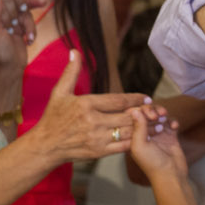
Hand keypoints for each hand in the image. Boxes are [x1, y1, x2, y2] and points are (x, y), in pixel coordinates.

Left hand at [0, 0, 28, 69]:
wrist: (11, 68)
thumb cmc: (0, 53)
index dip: (11, 0)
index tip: (18, 10)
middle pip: (14, 3)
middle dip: (25, 10)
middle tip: (33, 12)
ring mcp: (10, 22)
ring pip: (24, 12)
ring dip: (29, 25)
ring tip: (29, 37)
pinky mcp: (19, 27)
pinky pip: (29, 21)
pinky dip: (32, 30)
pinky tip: (30, 41)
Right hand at [26, 51, 165, 162]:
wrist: (45, 147)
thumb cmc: (52, 118)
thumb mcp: (59, 93)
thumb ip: (71, 72)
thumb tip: (75, 51)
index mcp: (86, 105)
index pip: (118, 100)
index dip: (136, 98)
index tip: (148, 97)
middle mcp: (92, 121)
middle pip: (127, 115)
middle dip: (146, 113)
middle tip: (159, 110)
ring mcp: (96, 138)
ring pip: (128, 131)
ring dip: (146, 128)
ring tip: (159, 124)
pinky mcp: (98, 153)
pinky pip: (123, 147)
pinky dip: (136, 142)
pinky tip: (146, 138)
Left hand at [128, 108, 186, 180]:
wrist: (171, 174)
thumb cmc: (152, 164)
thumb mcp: (140, 145)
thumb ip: (137, 127)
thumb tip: (134, 110)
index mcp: (133, 136)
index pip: (133, 117)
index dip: (139, 110)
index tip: (146, 113)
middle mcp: (144, 133)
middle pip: (146, 113)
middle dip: (151, 110)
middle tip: (156, 116)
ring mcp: (158, 134)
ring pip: (158, 115)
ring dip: (162, 114)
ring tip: (164, 118)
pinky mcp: (170, 136)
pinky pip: (171, 122)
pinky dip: (173, 121)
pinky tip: (174, 127)